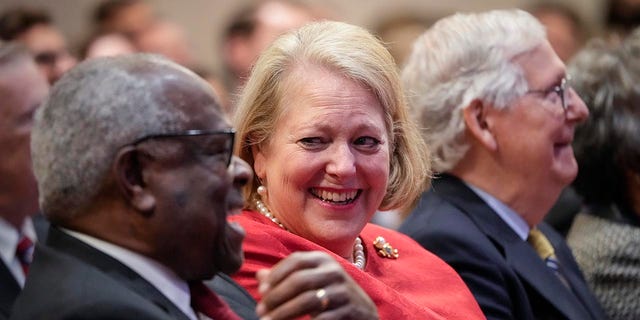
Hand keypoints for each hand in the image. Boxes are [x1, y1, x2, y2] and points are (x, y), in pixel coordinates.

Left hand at [255, 251, 378, 319]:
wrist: (363, 313)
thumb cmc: (330, 295)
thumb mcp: (311, 281)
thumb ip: (286, 277)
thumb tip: (260, 276)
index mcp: (323, 260)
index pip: (295, 261)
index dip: (276, 275)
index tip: (261, 291)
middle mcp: (334, 271)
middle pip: (299, 280)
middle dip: (276, 297)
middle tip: (260, 311)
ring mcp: (343, 291)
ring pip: (308, 300)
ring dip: (284, 313)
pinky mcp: (349, 310)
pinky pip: (322, 318)